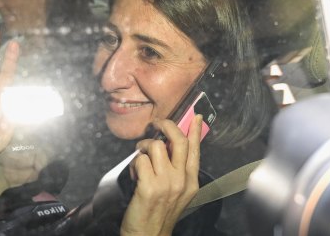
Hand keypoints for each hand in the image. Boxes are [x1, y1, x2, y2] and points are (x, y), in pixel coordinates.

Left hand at [120, 115, 201, 235]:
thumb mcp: (177, 193)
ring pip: (156, 146)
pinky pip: (140, 160)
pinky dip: (134, 163)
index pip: (195, 150)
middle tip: (156, 124)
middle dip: (165, 125)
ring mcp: (167, 183)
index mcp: (191, 182)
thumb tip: (171, 147)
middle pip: (178, 141)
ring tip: (140, 156)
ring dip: (144, 147)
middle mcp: (182, 181)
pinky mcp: (149, 187)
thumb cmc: (158, 214)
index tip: (195, 117)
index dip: (194, 131)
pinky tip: (134, 174)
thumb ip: (177, 171)